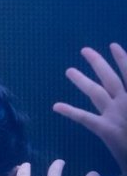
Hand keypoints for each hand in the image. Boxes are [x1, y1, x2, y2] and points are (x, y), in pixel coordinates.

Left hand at [54, 43, 126, 174]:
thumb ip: (126, 104)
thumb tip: (122, 93)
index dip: (122, 59)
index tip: (113, 46)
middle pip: (110, 78)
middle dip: (98, 63)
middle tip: (85, 51)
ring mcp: (116, 114)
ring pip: (95, 92)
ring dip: (81, 81)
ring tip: (68, 71)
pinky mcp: (106, 129)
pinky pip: (85, 118)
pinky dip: (70, 112)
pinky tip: (56, 106)